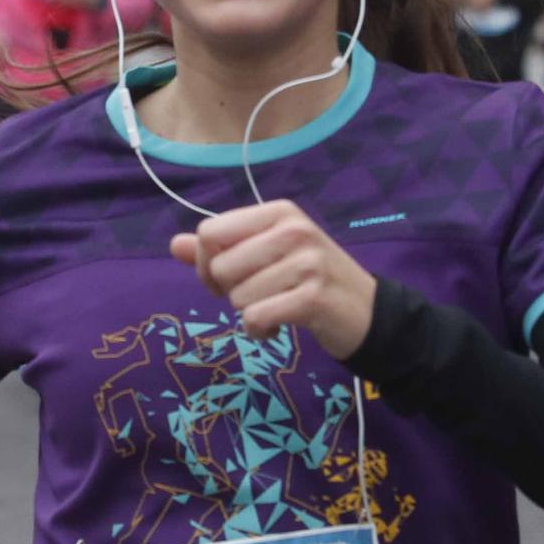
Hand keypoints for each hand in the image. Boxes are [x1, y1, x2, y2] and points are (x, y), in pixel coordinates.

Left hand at [170, 200, 376, 359]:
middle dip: (230, 292)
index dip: (206, 263)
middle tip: (260, 296)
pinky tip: (278, 327)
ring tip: (276, 309)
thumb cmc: (312, 280)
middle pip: (220, 267)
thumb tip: (174, 245)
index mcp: (279, 212)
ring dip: (249, 314)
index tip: (228, 279)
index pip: (209, 232)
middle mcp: (294, 230)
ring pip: (237, 297)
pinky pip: (256, 317)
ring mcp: (307, 262)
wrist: (369, 312)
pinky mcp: (313, 297)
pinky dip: (260, 331)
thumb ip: (221, 248)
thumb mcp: (268, 254)